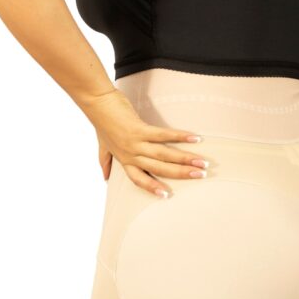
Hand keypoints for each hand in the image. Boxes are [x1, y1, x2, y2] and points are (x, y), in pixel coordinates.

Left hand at [89, 89, 208, 196]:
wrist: (96, 102)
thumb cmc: (102, 122)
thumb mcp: (102, 145)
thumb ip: (105, 161)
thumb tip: (104, 178)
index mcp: (124, 160)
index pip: (139, 180)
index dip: (153, 188)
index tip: (167, 196)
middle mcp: (130, 155)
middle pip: (159, 169)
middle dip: (181, 174)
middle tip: (200, 176)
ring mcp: (135, 143)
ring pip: (164, 155)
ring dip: (185, 159)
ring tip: (201, 162)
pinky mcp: (139, 129)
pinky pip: (163, 135)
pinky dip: (179, 136)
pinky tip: (195, 138)